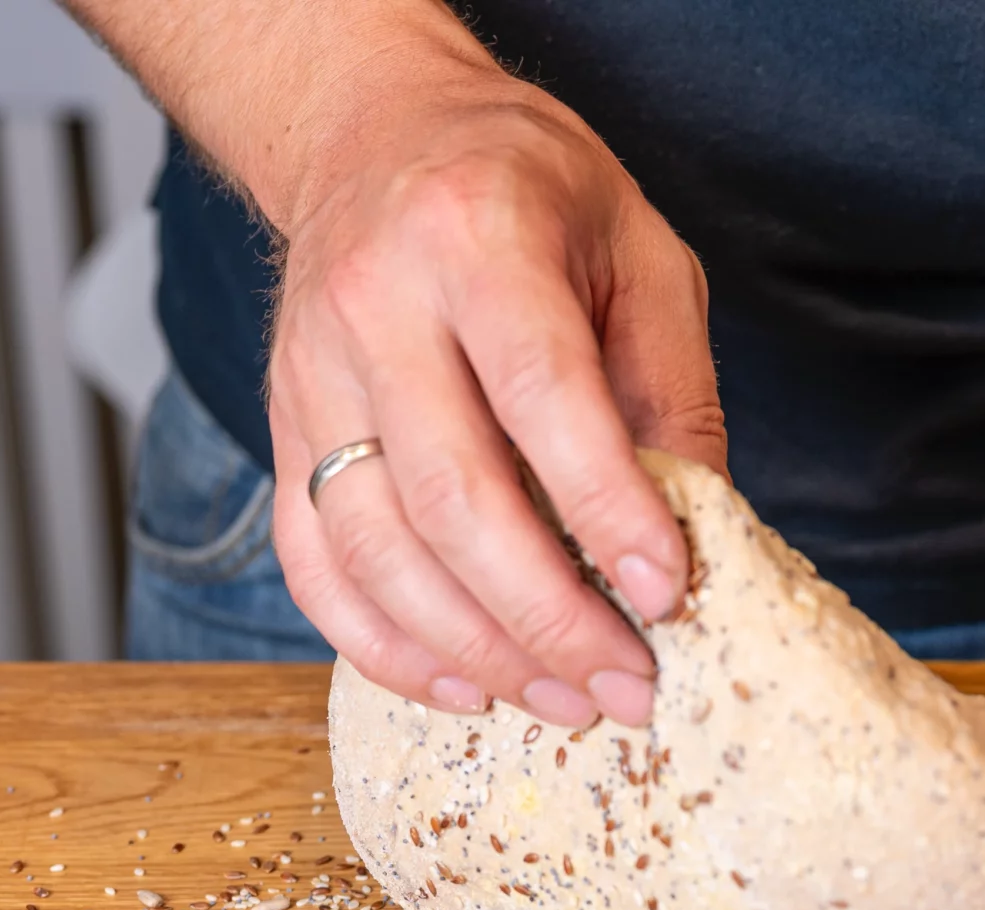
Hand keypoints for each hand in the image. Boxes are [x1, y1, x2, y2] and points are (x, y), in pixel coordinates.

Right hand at [265, 68, 725, 726]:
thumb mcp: (641, 254)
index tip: (669, 595)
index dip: (607, 509)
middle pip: (452, 498)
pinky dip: (385, 645)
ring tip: (567, 700)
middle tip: (628, 685)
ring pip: (377, 550)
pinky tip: (465, 686)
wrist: (378, 133)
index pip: (542, 396)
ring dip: (477, 650)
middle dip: (549, 615)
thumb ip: (673, 392)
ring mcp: (311, 374)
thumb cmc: (531, 196)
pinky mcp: (282, 429)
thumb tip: (702, 545)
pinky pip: (315, 564)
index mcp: (479, 239)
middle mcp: (376, 306)